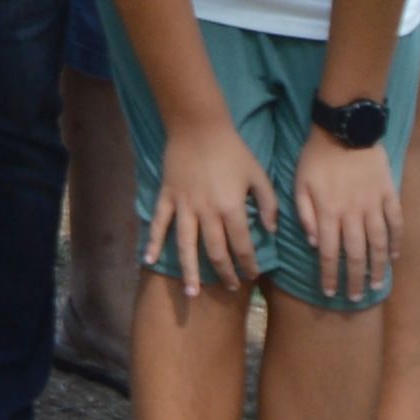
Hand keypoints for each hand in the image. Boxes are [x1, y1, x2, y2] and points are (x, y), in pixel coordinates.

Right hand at [149, 120, 267, 289]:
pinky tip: (149, 260)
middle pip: (216, 252)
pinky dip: (153, 242)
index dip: (249, 263)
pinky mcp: (167, 197)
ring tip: (192, 293)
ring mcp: (184, 206)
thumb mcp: (258, 174)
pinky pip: (158, 224)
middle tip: (231, 287)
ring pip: (186, 246)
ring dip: (190, 271)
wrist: (198, 126)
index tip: (253, 275)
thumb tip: (270, 230)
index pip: (242, 245)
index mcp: (232, 207)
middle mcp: (207, 212)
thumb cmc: (232, 150)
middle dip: (225, 273)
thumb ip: (268, 203)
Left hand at [290, 130, 398, 293]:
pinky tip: (394, 256)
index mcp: (328, 211)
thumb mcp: (298, 182)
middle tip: (356, 297)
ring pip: (378, 243)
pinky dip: (396, 241)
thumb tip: (313, 242)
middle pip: (356, 254)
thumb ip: (304, 213)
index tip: (330, 292)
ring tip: (377, 285)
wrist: (345, 127)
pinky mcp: (389, 194)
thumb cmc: (316, 156)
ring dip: (378, 267)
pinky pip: (396, 223)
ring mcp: (373, 204)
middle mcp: (352, 213)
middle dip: (355, 279)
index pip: (329, 253)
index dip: (330, 275)